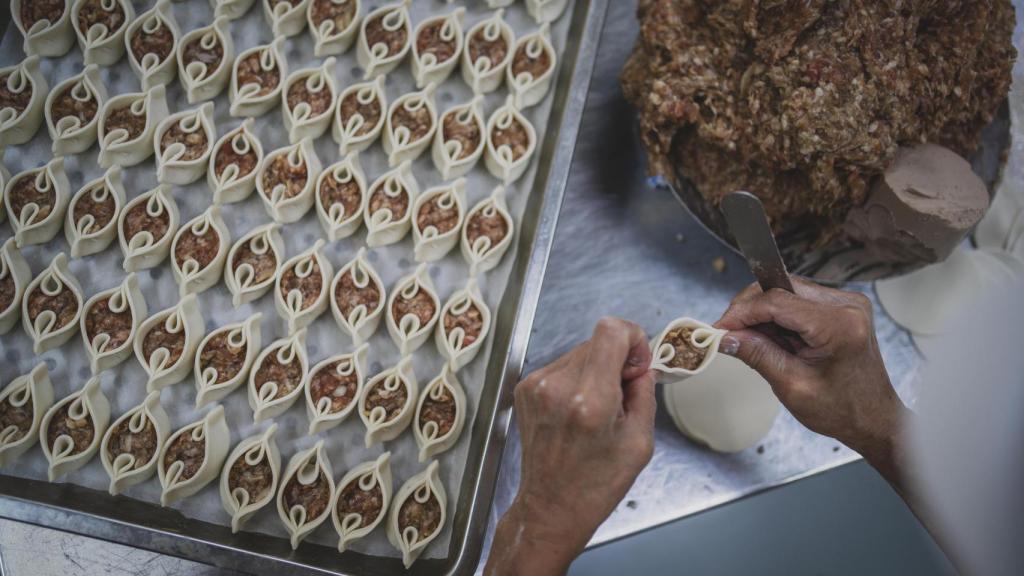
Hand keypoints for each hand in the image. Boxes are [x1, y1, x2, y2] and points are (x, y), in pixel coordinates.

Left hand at [484, 318, 655, 575]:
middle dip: (617, 359)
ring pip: (580, 352)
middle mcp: (558, 387)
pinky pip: (562, 367)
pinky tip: (579, 411)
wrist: (551, 507)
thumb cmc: (596, 483)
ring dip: (596, 370)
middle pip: (597, 340)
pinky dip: (576, 380)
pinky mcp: (525, 389)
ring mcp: (536, 386)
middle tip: (622, 393)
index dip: (633, 338)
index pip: (611, 330)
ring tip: (598, 409)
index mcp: (590, 400)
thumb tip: (641, 363)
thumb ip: (643, 392)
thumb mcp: (639, 441)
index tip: (637, 363)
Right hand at [715, 279, 907, 463]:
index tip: (720, 327)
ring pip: (787, 290)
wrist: (873, 418)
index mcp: (839, 325)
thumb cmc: (841, 409)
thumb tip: (725, 336)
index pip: (776, 300)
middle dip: (749, 309)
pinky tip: (772, 337)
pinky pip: (798, 300)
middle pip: (781, 287)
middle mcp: (847, 305)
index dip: (742, 311)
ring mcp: (846, 303)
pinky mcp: (841, 307)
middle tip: (729, 332)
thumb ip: (757, 354)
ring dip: (763, 312)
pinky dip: (778, 316)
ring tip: (752, 340)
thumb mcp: (791, 385)